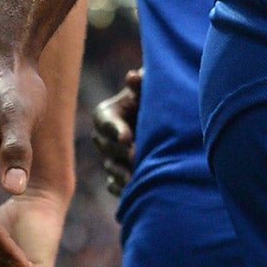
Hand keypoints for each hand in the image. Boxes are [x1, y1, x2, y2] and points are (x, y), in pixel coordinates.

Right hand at [91, 68, 142, 195]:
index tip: (127, 136)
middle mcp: (103, 138)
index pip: (106, 122)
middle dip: (122, 152)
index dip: (115, 129)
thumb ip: (141, 84)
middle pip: (108, 147)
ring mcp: (109, 157)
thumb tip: (133, 76)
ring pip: (112, 167)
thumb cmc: (152, 99)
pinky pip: (115, 184)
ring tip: (137, 177)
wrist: (163, 120)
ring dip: (123, 172)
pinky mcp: (117, 174)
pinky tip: (135, 190)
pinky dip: (124, 188)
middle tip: (137, 156)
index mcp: (105, 115)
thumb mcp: (148, 89)